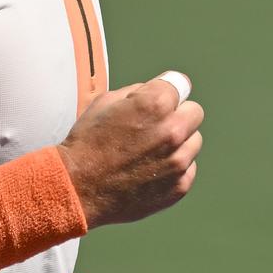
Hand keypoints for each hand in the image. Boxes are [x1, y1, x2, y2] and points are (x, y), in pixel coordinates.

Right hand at [55, 75, 202, 229]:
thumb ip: (138, 92)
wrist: (77, 188)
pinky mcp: (179, 186)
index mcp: (155, 104)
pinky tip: (150, 170)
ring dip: (178, 143)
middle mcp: (172, 131)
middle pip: (194, 112)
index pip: (180, 84)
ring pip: (194, 141)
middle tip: (155, 127)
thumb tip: (157, 91)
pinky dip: (174, 168)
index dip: (165, 91)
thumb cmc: (88, 144)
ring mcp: (178, 161)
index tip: (159, 100)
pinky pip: (189, 168)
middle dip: (177, 115)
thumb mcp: (105, 102)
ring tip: (150, 152)